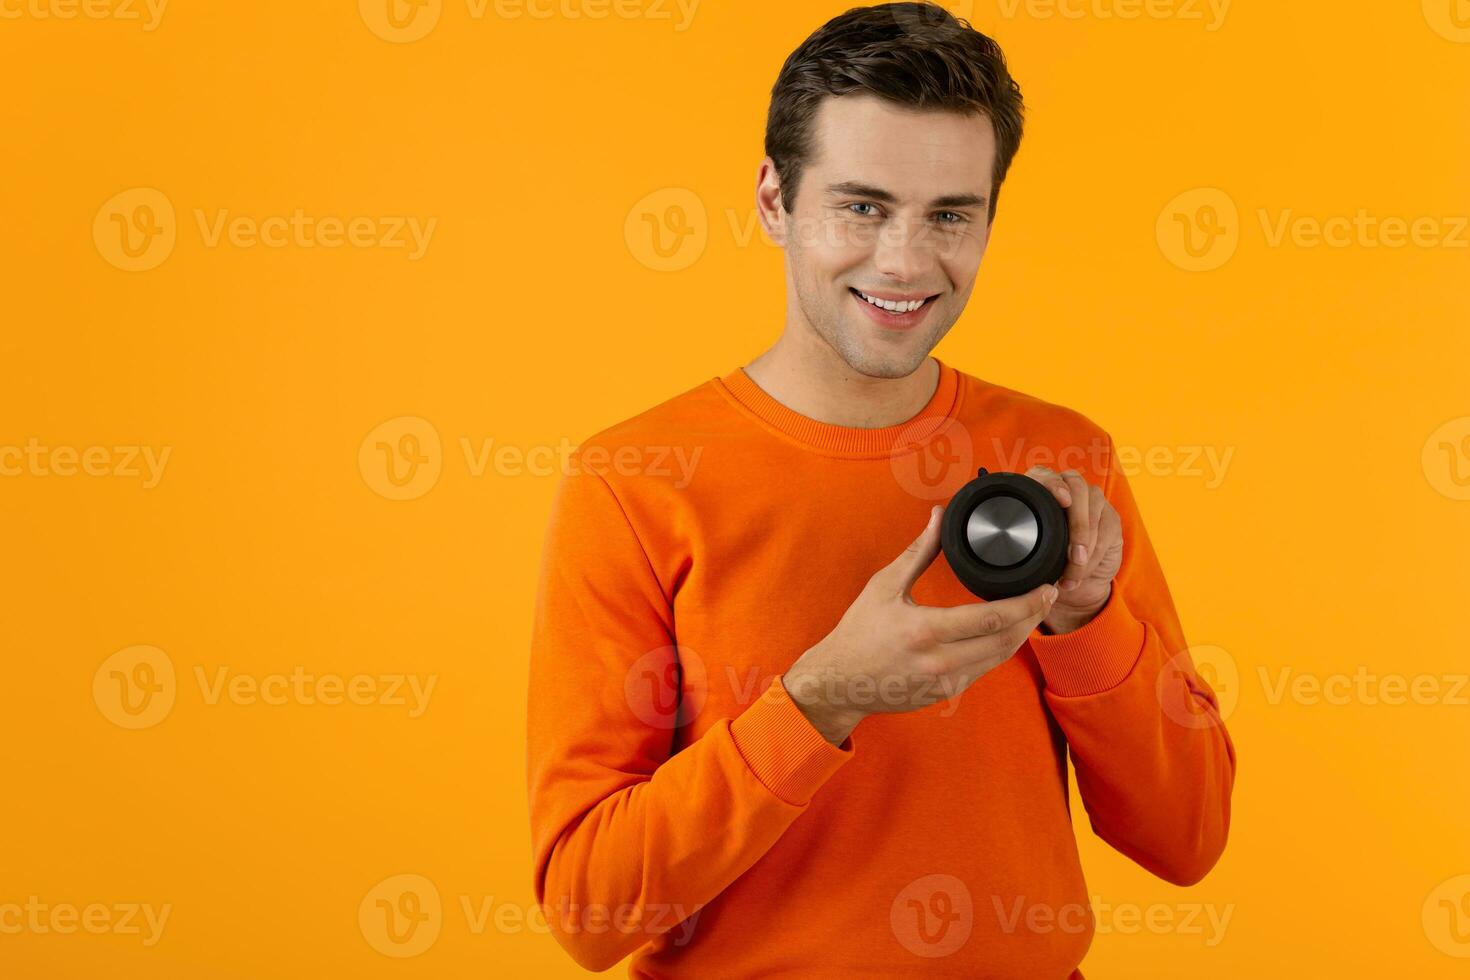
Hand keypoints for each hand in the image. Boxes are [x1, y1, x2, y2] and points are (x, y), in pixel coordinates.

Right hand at [782, 505, 1058, 743]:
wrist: (839, 682)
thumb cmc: (858, 632)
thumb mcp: (884, 585)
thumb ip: (919, 551)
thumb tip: (939, 516)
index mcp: (926, 630)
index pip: (992, 617)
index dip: (1027, 603)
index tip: (1045, 586)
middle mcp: (940, 660)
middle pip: (1006, 640)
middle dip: (1033, 617)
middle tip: (1049, 594)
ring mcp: (946, 681)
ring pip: (1000, 657)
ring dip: (1022, 633)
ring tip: (1034, 610)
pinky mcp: (947, 692)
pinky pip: (984, 668)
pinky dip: (999, 648)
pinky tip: (1006, 630)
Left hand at [1023, 465, 1122, 633]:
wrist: (1075, 578)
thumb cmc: (1046, 560)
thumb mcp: (1028, 549)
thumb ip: (1020, 541)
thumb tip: (1008, 550)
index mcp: (1041, 488)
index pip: (1046, 475)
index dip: (1054, 485)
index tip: (1062, 500)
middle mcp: (1068, 486)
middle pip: (1077, 490)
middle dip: (1077, 524)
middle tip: (1073, 554)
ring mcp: (1092, 499)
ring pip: (1093, 514)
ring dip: (1085, 548)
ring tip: (1071, 574)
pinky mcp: (1110, 516)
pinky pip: (1106, 530)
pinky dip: (1094, 555)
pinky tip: (1083, 570)